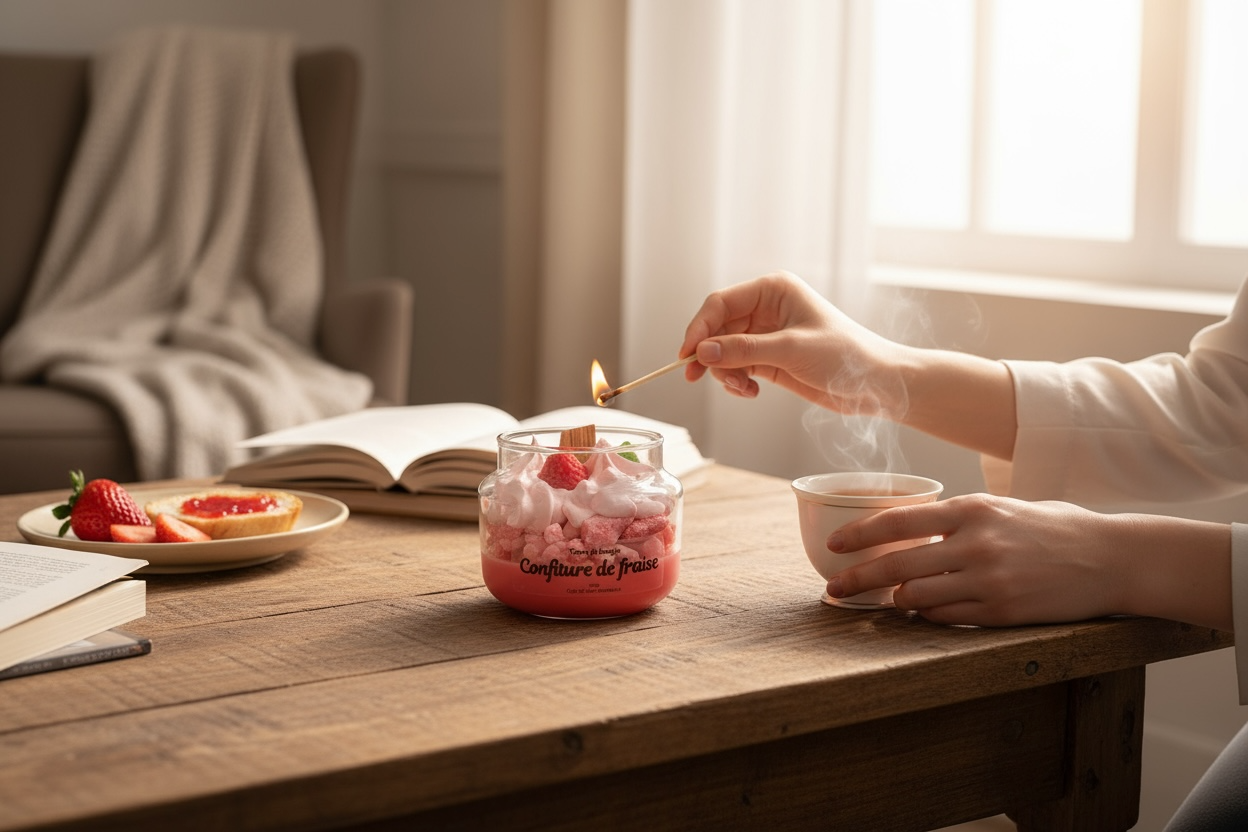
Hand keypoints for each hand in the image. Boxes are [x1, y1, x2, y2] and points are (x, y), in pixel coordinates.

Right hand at [679, 271, 905, 415]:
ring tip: (742, 388)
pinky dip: (736, 381)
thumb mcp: (791, 350)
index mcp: (773, 290)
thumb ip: (744, 350)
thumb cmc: (846, 355)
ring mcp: (766, 335)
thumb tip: (703, 352)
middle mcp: (766, 309)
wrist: (876, 383)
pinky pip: (737, 367)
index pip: (720, 303)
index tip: (686, 354)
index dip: (699, 328)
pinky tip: (751, 392)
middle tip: (697, 377)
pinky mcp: (770, 359)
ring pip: (723, 351)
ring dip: (724, 372)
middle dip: (709, 354)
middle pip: (717, 328)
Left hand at [824, 494, 1137, 626]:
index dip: (859, 535)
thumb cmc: (1057, 528)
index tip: (834, 546)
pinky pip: (947, 618)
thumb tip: (913, 527)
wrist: (1114, 558)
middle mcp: (976, 543)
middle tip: (834, 590)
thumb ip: (961, 518)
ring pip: (917, 596)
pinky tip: (923, 612)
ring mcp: (989, 580)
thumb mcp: (1005, 507)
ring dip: (895, 601)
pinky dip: (928, 615)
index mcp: (973, 509)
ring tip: (882, 602)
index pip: (898, 520)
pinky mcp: (1003, 612)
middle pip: (897, 564)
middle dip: (858, 580)